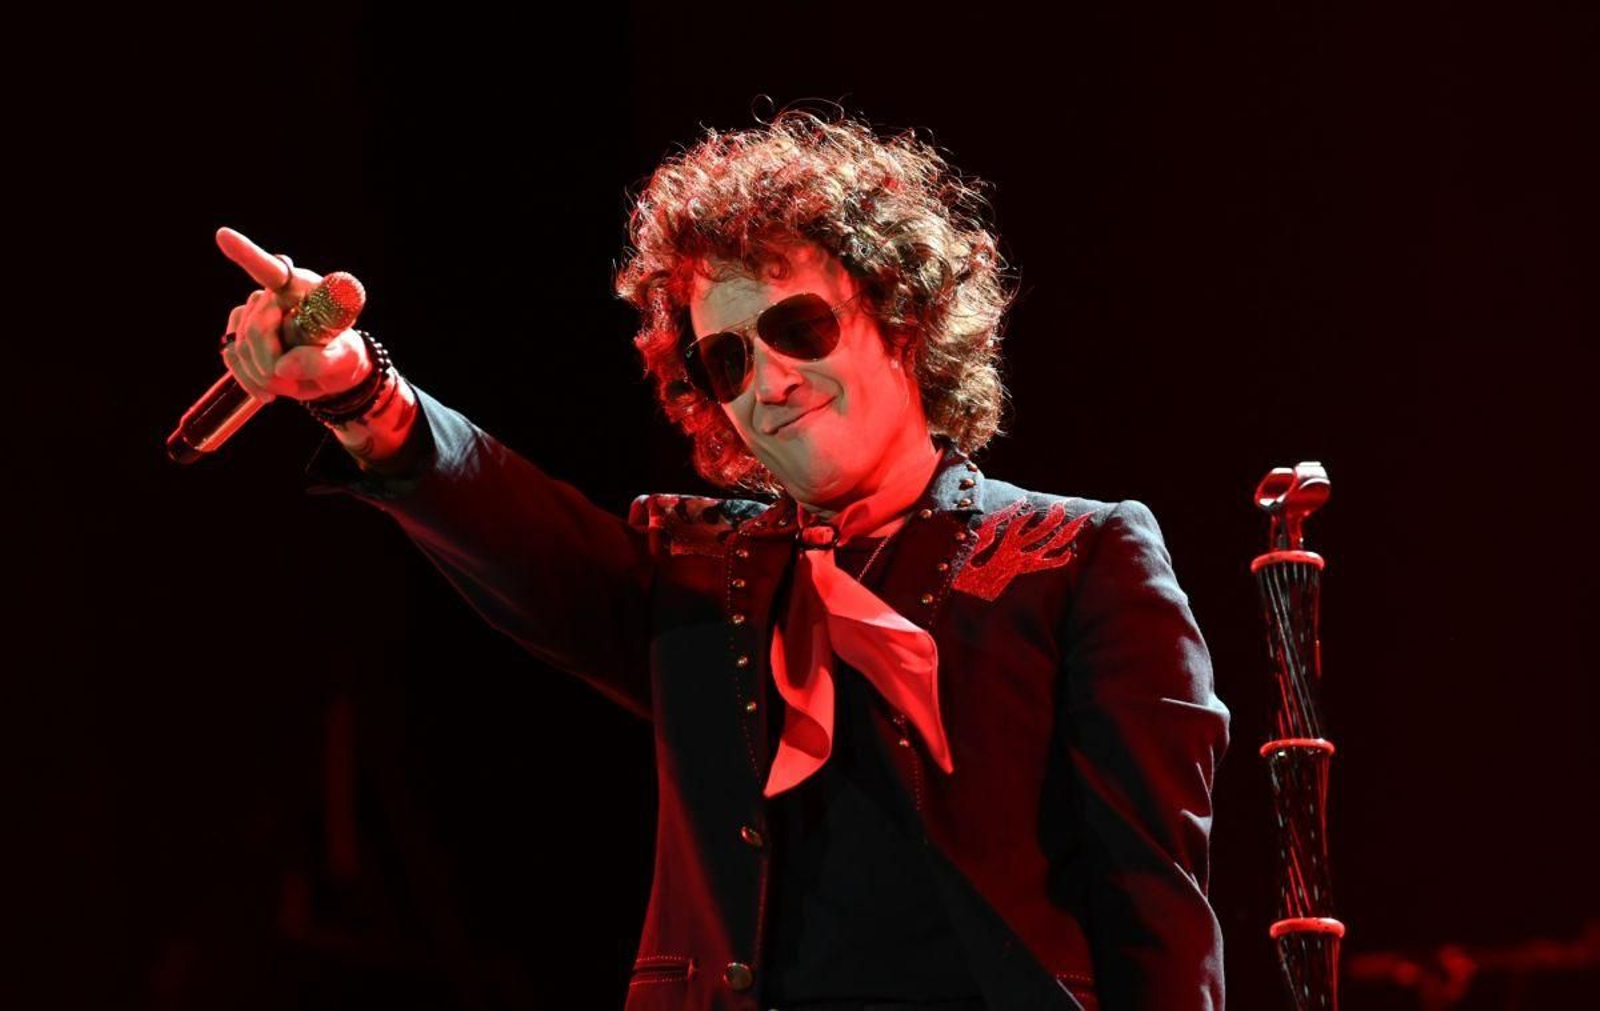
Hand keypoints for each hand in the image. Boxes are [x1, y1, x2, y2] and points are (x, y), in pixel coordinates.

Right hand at [215, 226, 369, 404]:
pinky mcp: (241, 330)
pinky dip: (246, 377)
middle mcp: (275, 293)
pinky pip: (231, 354)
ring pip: (241, 342)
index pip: (274, 270)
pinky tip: (266, 390)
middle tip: (292, 385)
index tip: (224, 237)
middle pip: (257, 325)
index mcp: (305, 289)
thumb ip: (319, 361)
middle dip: (270, 361)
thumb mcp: (344, 360)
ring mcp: (254, 310)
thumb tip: (283, 367)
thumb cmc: (343, 356)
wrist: (332, 372)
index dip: (248, 254)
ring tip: (289, 386)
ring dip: (260, 373)